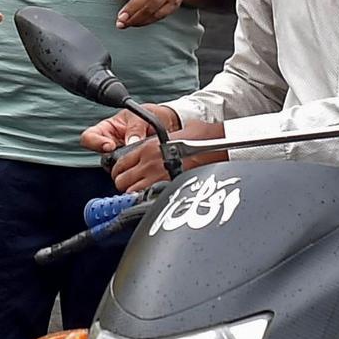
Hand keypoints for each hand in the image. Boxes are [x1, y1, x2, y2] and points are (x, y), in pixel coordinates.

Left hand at [80, 105, 225, 193]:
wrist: (220, 143)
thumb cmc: (204, 137)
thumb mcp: (175, 134)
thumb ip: (159, 143)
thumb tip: (156, 150)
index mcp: (148, 148)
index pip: (120, 164)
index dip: (119, 172)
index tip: (123, 175)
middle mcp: (149, 162)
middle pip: (120, 180)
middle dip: (123, 185)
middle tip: (131, 187)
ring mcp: (157, 177)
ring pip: (129, 193)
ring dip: (132, 195)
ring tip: (141, 195)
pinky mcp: (168, 189)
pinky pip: (146, 200)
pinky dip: (144, 203)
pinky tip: (151, 201)